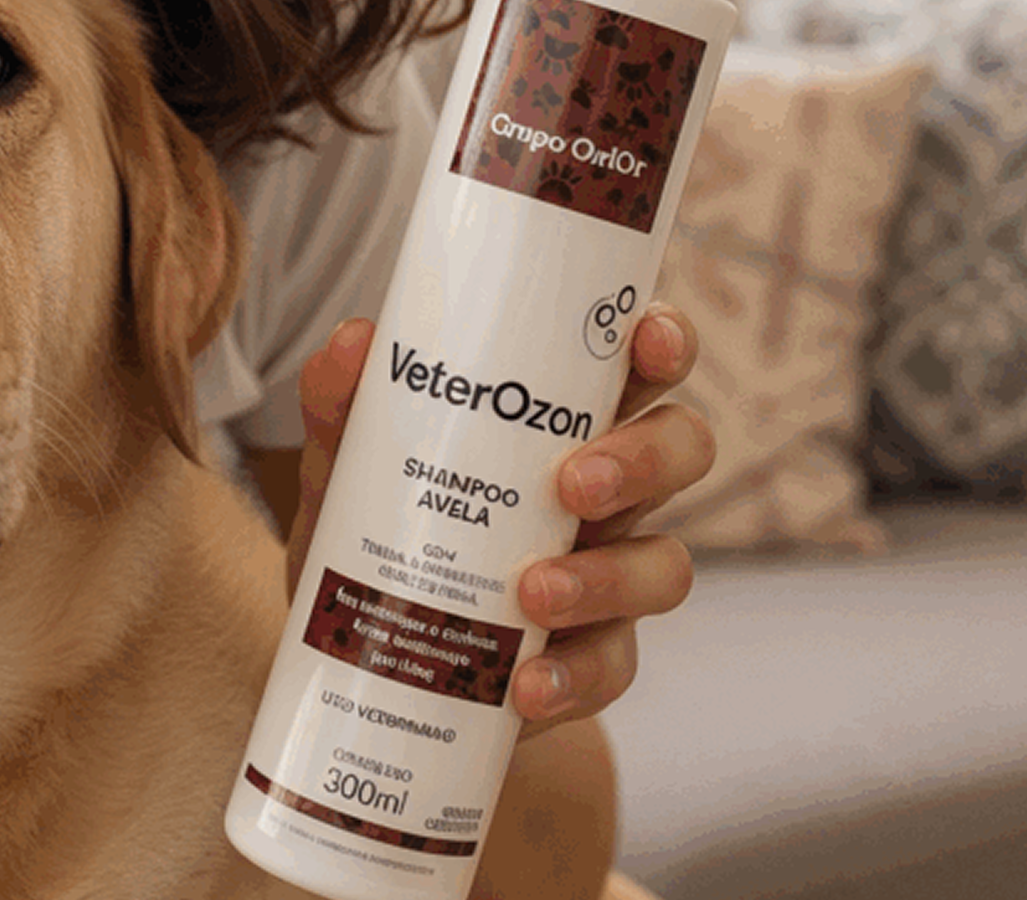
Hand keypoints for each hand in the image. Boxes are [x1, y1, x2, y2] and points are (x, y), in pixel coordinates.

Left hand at [288, 304, 712, 737]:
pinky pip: (615, 665)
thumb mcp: (347, 457)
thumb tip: (353, 342)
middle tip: (573, 482)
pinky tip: (526, 686)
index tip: (647, 340)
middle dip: (644, 460)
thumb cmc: (379, 518)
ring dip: (609, 578)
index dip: (663, 342)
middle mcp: (607, 485)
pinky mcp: (592, 655)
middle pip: (683, 449)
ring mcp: (609, 570)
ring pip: (667, 566)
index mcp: (564, 416)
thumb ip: (342, 400)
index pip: (640, 363)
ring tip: (533, 592)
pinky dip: (573, 677)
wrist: (361, 647)